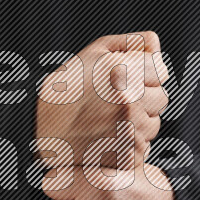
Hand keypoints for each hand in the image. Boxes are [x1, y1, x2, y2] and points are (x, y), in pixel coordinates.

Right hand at [35, 32, 168, 167]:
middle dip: (144, 98)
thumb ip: (132, 43)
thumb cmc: (68, 87)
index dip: (144, 74)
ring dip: (138, 122)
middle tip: (114, 101)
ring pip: (154, 124)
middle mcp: (128, 102)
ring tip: (107, 120)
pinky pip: (144, 148)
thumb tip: (158, 48)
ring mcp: (129, 131)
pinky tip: (106, 138)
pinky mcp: (127, 156)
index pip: (160, 70)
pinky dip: (129, 145)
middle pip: (161, 97)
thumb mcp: (94, 52)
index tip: (125, 80)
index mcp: (121, 72)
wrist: (38, 128)